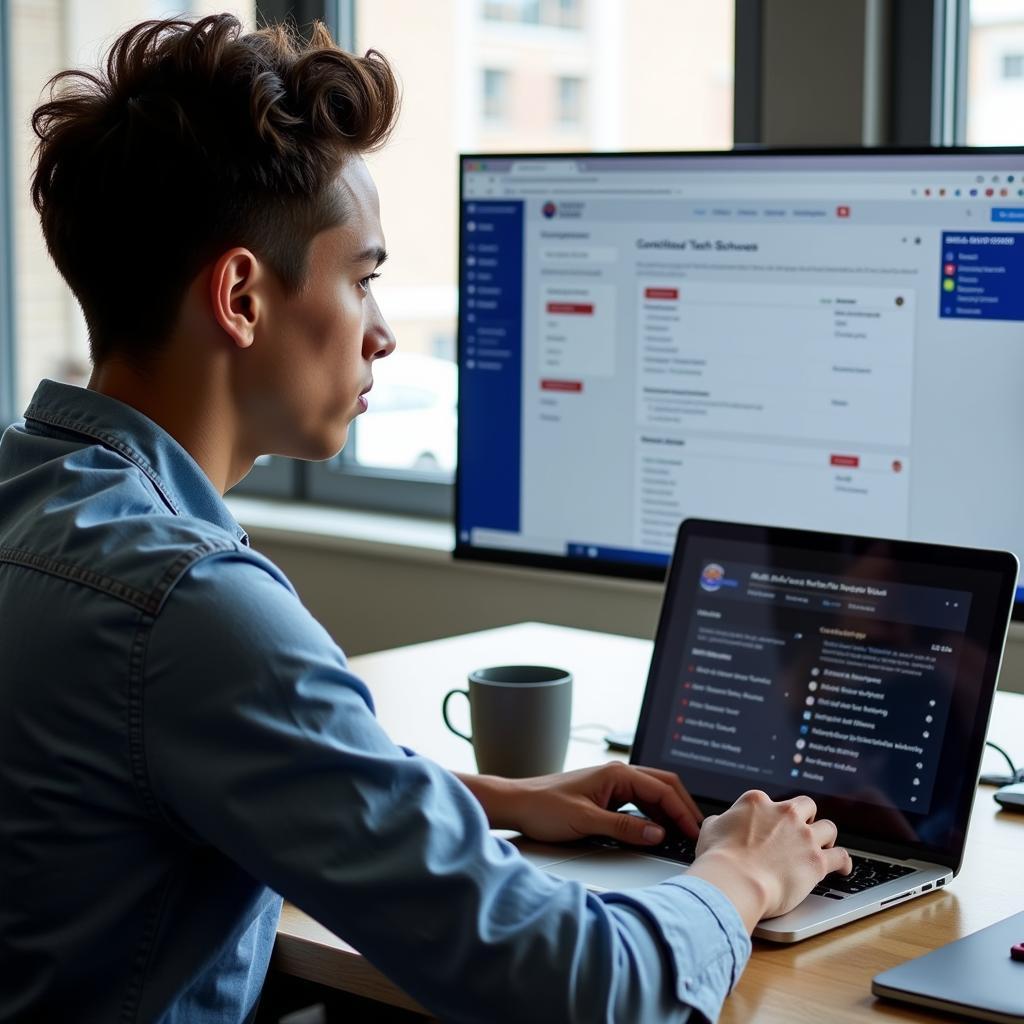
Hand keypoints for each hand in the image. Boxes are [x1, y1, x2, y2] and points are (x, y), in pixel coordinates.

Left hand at [459, 762, 701, 844]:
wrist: (517, 804)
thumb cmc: (544, 808)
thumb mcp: (586, 821)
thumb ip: (624, 828)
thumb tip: (658, 834)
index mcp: (617, 774)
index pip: (662, 789)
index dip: (682, 812)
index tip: (694, 833)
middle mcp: (618, 775)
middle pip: (663, 786)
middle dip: (682, 807)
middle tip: (696, 833)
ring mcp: (612, 784)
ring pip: (652, 794)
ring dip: (669, 811)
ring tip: (683, 835)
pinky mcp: (606, 796)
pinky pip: (639, 802)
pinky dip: (654, 815)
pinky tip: (658, 831)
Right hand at [687, 790, 851, 932]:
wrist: (734, 881)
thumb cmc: (718, 858)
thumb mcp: (710, 830)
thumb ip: (720, 822)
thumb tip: (720, 823)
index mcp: (757, 802)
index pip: (771, 801)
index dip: (771, 815)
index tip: (771, 826)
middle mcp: (784, 813)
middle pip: (806, 806)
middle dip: (806, 817)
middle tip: (801, 831)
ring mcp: (803, 836)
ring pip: (828, 828)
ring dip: (825, 837)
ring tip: (823, 846)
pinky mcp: (817, 861)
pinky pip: (841, 856)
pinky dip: (843, 862)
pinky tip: (843, 867)